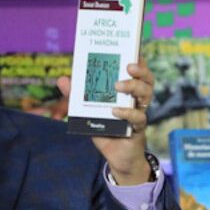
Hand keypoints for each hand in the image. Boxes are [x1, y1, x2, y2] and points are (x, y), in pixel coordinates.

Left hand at [58, 61, 154, 185]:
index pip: (138, 73)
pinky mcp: (138, 128)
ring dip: (133, 87)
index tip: (132, 52)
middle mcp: (137, 100)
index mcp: (128, 92)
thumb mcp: (88, 111)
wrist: (117, 157)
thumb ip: (76, 96)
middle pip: (147, 80)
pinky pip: (138, 117)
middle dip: (140, 70)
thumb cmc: (106, 131)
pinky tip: (115, 111)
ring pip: (146, 94)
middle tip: (128, 66)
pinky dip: (127, 112)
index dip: (138, 61)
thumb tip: (62, 79)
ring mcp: (139, 113)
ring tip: (118, 86)